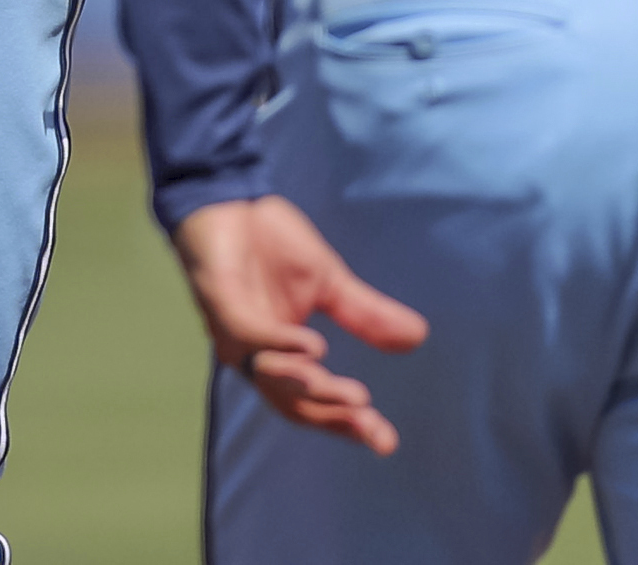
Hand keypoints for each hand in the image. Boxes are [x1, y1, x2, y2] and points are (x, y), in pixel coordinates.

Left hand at [172, 194, 426, 449]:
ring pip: (268, 376)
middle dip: (332, 417)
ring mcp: (234, 331)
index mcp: (280, 354)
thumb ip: (366, 314)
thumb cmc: (269, 243)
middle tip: (371, 426)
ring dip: (307, 386)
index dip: (347, 424)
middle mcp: (254, 353)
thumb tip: (418, 337)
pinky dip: (280, 344)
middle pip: (292, 403)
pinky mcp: (219, 301)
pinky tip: (314, 348)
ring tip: (347, 395)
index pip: (314, 403)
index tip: (386, 441)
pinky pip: (249, 333)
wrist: (230, 197)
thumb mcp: (329, 281)